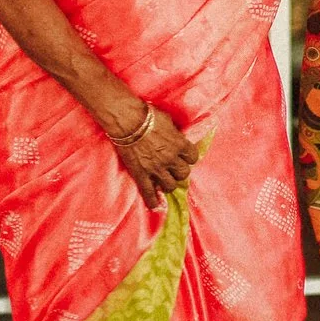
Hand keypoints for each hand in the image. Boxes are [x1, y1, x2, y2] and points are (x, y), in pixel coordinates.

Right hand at [105, 95, 197, 210]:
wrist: (126, 120)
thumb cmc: (147, 115)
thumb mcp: (168, 121)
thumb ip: (174, 133)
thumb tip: (175, 137)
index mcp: (180, 144)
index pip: (193, 157)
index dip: (188, 157)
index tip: (184, 156)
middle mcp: (171, 158)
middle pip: (183, 173)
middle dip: (179, 170)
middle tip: (173, 168)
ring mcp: (156, 168)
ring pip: (171, 185)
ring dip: (169, 183)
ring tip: (164, 180)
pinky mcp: (141, 174)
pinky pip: (149, 192)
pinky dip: (152, 201)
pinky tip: (155, 206)